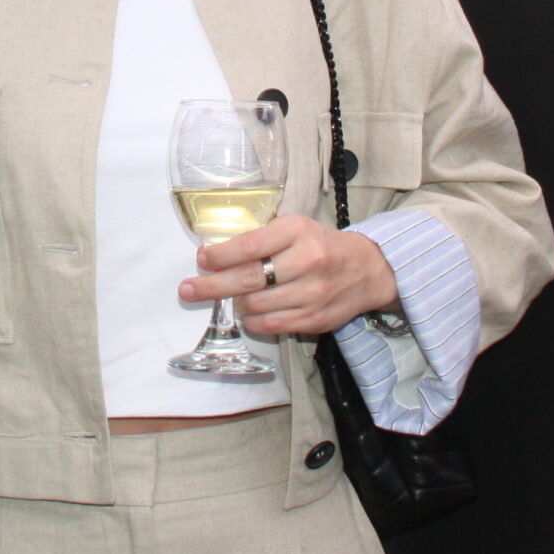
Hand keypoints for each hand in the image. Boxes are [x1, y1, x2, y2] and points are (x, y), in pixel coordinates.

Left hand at [183, 213, 397, 338]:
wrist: (367, 270)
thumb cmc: (321, 245)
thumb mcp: (295, 228)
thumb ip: (262, 239)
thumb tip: (216, 256)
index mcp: (299, 232)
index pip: (251, 245)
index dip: (220, 255)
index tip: (201, 259)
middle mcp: (308, 261)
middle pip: (248, 279)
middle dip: (211, 286)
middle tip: (186, 289)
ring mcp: (313, 293)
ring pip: (255, 305)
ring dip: (234, 303)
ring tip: (229, 298)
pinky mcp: (315, 319)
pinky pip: (271, 325)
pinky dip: (252, 320)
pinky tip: (248, 312)